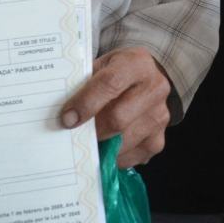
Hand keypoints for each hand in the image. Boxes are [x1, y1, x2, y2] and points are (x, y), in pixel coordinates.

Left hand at [60, 46, 171, 168]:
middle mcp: (155, 89)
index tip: (67, 119)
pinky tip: (106, 148)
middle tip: (74, 135)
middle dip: (91, 131)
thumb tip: (64, 115)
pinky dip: (113, 157)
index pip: (110, 84)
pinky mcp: (159, 140)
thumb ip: (84, 85)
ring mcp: (160, 117)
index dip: (86, 103)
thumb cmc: (116, 72)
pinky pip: (130, 158)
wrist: (147, 79)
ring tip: (88, 143)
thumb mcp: (100, 66)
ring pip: (123, 142)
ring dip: (101, 147)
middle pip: (118, 119)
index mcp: (137, 64)